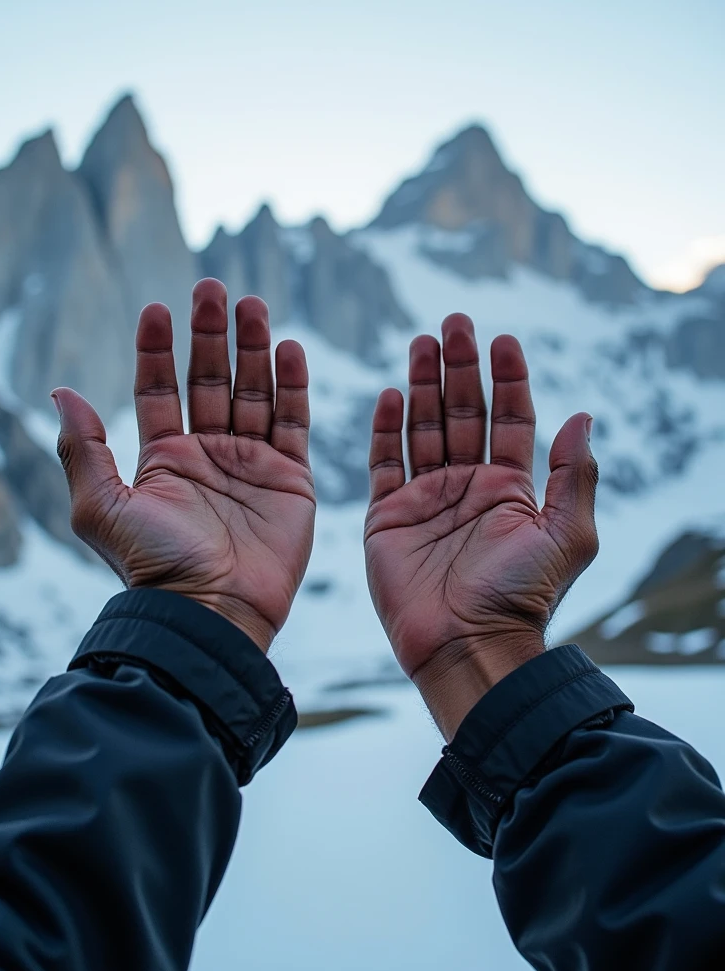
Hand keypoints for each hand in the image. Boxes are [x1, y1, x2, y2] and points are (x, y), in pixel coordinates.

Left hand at [52, 279, 315, 651]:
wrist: (213, 610)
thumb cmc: (154, 564)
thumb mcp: (101, 507)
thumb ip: (83, 449)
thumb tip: (60, 391)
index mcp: (164, 459)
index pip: (160, 389)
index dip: (157, 349)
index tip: (156, 308)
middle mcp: (208, 455)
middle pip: (209, 380)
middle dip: (211, 334)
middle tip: (212, 288)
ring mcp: (251, 464)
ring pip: (254, 392)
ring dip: (253, 347)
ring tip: (252, 305)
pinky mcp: (291, 479)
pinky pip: (294, 422)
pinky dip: (294, 386)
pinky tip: (289, 349)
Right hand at [364, 314, 598, 737]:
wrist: (466, 646)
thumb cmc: (520, 597)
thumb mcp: (567, 535)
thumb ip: (575, 476)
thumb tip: (584, 415)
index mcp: (510, 489)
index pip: (510, 419)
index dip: (507, 379)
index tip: (503, 339)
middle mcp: (468, 487)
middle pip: (463, 413)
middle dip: (460, 367)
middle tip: (453, 323)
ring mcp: (427, 499)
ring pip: (423, 428)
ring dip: (423, 385)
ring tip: (421, 344)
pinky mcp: (388, 517)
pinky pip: (386, 464)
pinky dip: (386, 429)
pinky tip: (390, 395)